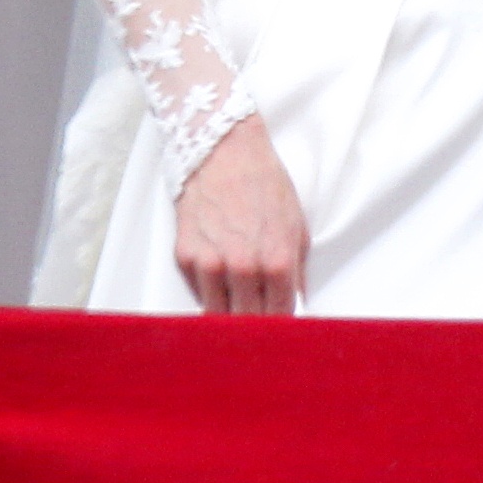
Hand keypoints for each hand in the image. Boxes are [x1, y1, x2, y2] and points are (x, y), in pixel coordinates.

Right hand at [173, 115, 308, 313]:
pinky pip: (199, 293)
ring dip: (229, 317)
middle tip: (260, 327)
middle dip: (256, 326)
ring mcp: (210, 264)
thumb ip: (297, 268)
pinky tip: (220, 285)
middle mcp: (243, 267)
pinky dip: (210, 295)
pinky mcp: (185, 257)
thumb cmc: (263, 182)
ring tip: (238, 311)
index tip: (281, 332)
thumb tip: (297, 299)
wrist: (223, 150)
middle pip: (249, 321)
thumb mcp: (296, 224)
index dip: (282, 327)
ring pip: (219, 315)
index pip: (280, 316)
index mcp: (277, 261)